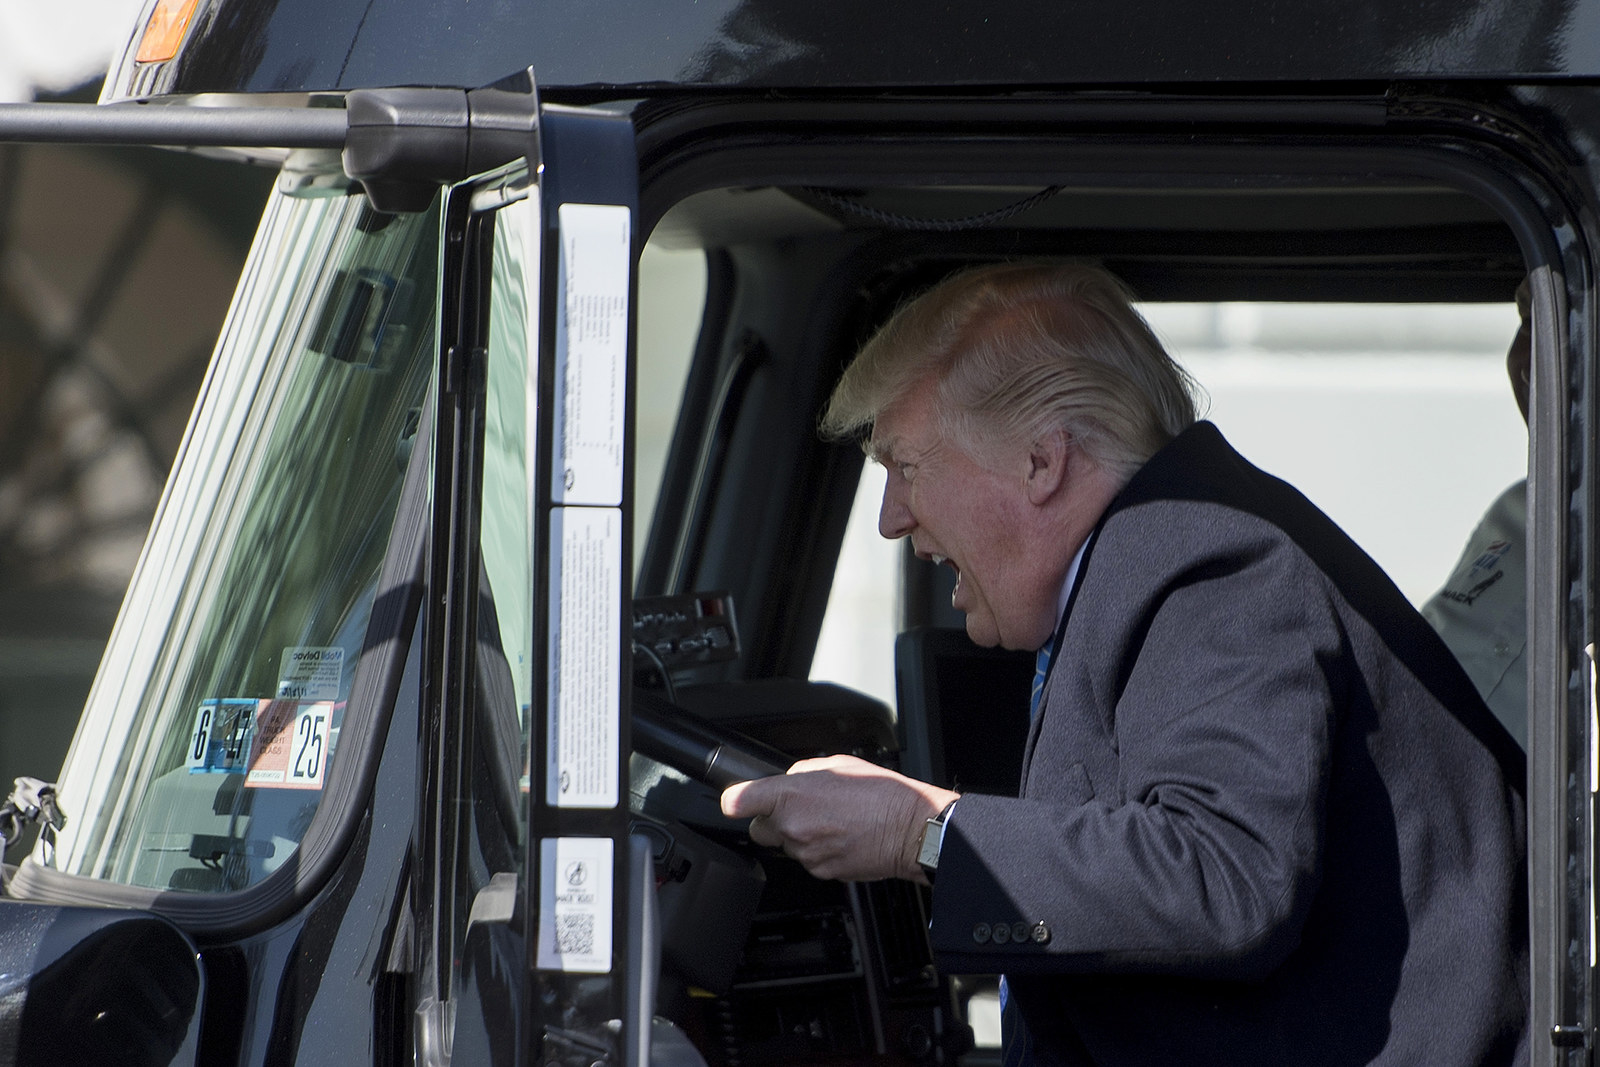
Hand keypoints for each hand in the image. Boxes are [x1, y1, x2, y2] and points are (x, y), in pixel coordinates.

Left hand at [720, 755, 958, 882]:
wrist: (910, 830)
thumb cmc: (882, 795)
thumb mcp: (838, 765)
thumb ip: (803, 774)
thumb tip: (790, 782)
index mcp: (791, 795)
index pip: (738, 801)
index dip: (735, 800)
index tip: (736, 801)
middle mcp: (793, 826)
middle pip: (759, 829)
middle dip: (774, 820)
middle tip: (801, 810)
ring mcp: (806, 853)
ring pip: (787, 846)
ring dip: (800, 835)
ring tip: (832, 822)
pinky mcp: (821, 872)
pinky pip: (809, 860)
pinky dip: (819, 851)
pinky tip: (841, 837)